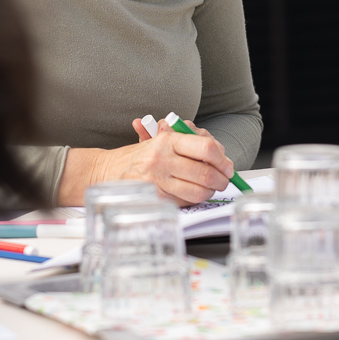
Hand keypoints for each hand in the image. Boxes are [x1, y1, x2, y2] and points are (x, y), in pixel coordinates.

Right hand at [104, 124, 234, 204]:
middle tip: (225, 180)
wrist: (111, 169)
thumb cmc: (142, 154)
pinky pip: (186, 201)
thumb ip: (192, 142)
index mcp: (168, 140)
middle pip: (206, 173)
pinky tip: (192, 192)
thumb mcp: (163, 138)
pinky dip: (194, 198)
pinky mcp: (156, 198)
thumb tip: (221, 155)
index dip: (222, 159)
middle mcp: (163, 159)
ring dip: (210, 191)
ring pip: (199, 191)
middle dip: (222, 180)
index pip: (206, 148)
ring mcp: (158, 180)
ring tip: (210, 187)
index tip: (227, 166)